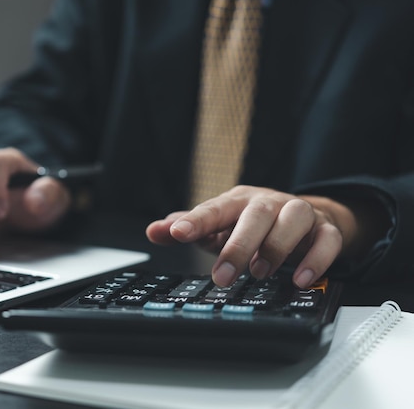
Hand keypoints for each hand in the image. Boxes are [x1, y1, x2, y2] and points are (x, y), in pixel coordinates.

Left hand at [146, 185, 365, 287]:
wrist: (305, 218)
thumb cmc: (251, 224)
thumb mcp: (217, 226)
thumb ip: (185, 229)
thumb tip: (152, 231)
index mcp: (238, 201)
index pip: (215, 208)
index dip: (195, 220)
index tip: (176, 233)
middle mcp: (269, 203)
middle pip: (255, 214)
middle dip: (238, 245)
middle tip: (222, 277)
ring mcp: (300, 213)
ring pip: (294, 218)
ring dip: (277, 246)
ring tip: (260, 272)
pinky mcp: (326, 229)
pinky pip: (328, 240)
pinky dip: (317, 259)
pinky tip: (301, 280)